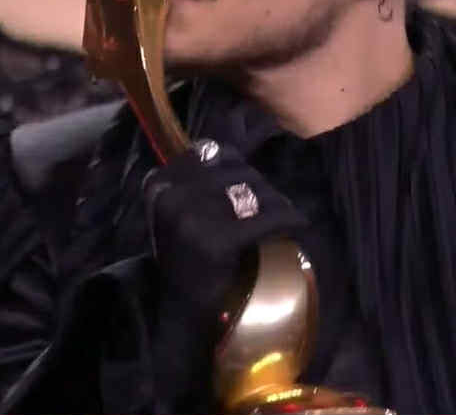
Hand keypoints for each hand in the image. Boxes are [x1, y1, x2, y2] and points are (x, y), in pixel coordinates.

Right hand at [143, 140, 308, 315]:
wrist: (181, 312)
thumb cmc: (186, 257)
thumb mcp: (178, 211)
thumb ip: (195, 179)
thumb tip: (229, 143)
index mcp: (157, 183)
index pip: (210, 152)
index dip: (237, 165)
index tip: (250, 185)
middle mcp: (170, 195)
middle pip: (234, 170)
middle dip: (260, 185)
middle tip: (274, 204)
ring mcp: (190, 218)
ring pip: (253, 190)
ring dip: (276, 201)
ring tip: (285, 215)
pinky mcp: (216, 241)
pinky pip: (266, 219)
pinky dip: (288, 220)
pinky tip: (297, 225)